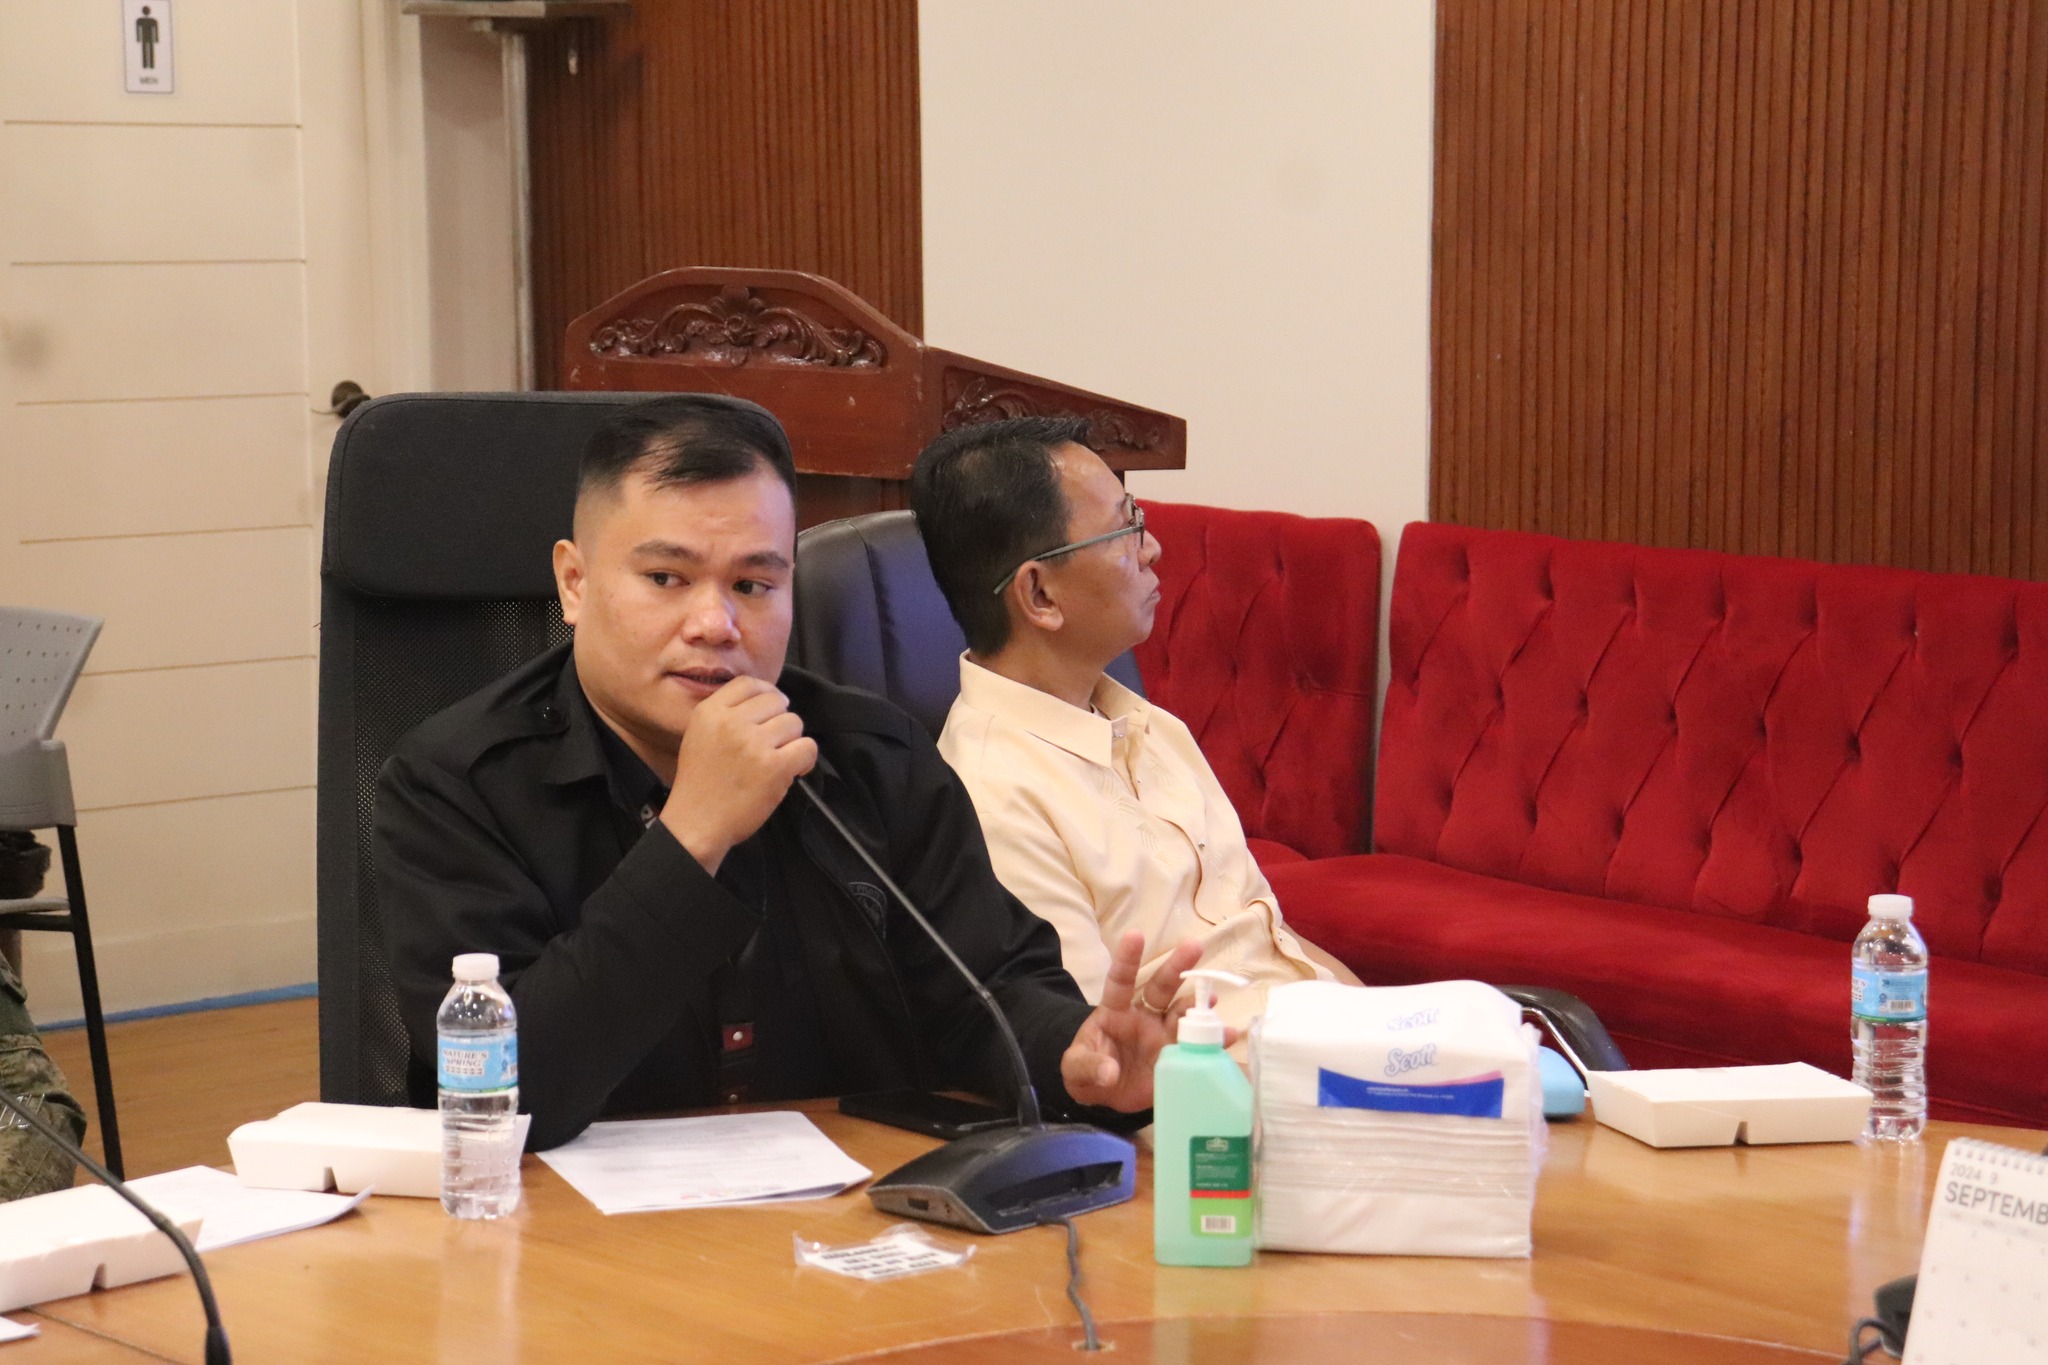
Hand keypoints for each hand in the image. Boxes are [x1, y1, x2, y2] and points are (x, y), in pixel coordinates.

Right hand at [660, 676, 817, 872]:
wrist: (696, 823)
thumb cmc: (701, 784)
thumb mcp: (700, 735)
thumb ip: (727, 714)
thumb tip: (768, 700)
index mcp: (710, 712)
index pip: (749, 683)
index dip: (766, 694)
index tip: (770, 711)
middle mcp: (731, 722)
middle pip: (776, 700)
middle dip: (779, 720)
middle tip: (772, 744)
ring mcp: (754, 744)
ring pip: (794, 722)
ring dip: (791, 741)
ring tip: (777, 759)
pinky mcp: (774, 767)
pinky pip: (807, 747)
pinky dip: (805, 759)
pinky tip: (792, 770)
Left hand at [1061, 932, 1230, 1111]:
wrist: (1106, 1096)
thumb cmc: (1087, 1070)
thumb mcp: (1076, 1069)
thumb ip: (1087, 1067)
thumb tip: (1109, 1073)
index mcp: (1115, 1011)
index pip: (1120, 981)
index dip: (1127, 959)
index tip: (1135, 935)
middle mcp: (1143, 1016)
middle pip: (1161, 987)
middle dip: (1177, 966)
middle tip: (1195, 946)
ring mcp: (1162, 1035)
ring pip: (1183, 1013)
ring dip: (1198, 1004)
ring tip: (1213, 999)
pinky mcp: (1177, 1056)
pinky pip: (1197, 1045)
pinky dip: (1215, 1039)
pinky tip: (1228, 1035)